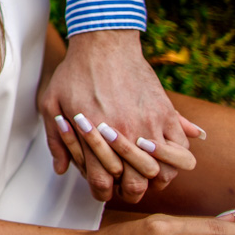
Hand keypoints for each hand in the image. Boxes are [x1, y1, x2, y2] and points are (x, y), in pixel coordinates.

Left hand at [39, 30, 187, 202]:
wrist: (104, 43)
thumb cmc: (75, 73)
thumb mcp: (51, 102)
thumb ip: (56, 140)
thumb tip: (62, 170)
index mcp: (95, 137)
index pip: (103, 184)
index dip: (102, 191)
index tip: (104, 187)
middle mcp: (125, 135)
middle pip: (136, 185)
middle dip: (129, 190)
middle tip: (125, 184)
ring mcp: (149, 125)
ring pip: (164, 172)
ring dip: (156, 178)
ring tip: (146, 172)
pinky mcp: (166, 113)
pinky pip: (183, 147)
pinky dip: (176, 157)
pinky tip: (162, 153)